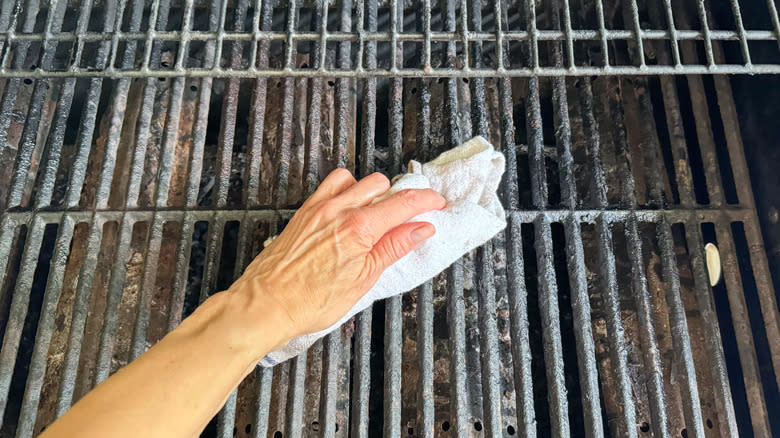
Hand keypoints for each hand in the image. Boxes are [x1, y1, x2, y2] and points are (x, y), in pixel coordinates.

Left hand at [227, 169, 445, 354]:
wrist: (267, 303)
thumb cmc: (309, 300)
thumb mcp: (364, 279)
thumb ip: (394, 248)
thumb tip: (420, 230)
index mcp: (359, 228)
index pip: (404, 203)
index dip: (426, 201)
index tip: (437, 203)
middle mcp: (339, 210)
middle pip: (381, 184)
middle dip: (399, 197)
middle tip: (407, 218)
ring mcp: (319, 207)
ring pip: (357, 180)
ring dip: (372, 191)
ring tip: (376, 215)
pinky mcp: (305, 211)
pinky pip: (331, 185)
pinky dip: (346, 190)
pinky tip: (348, 209)